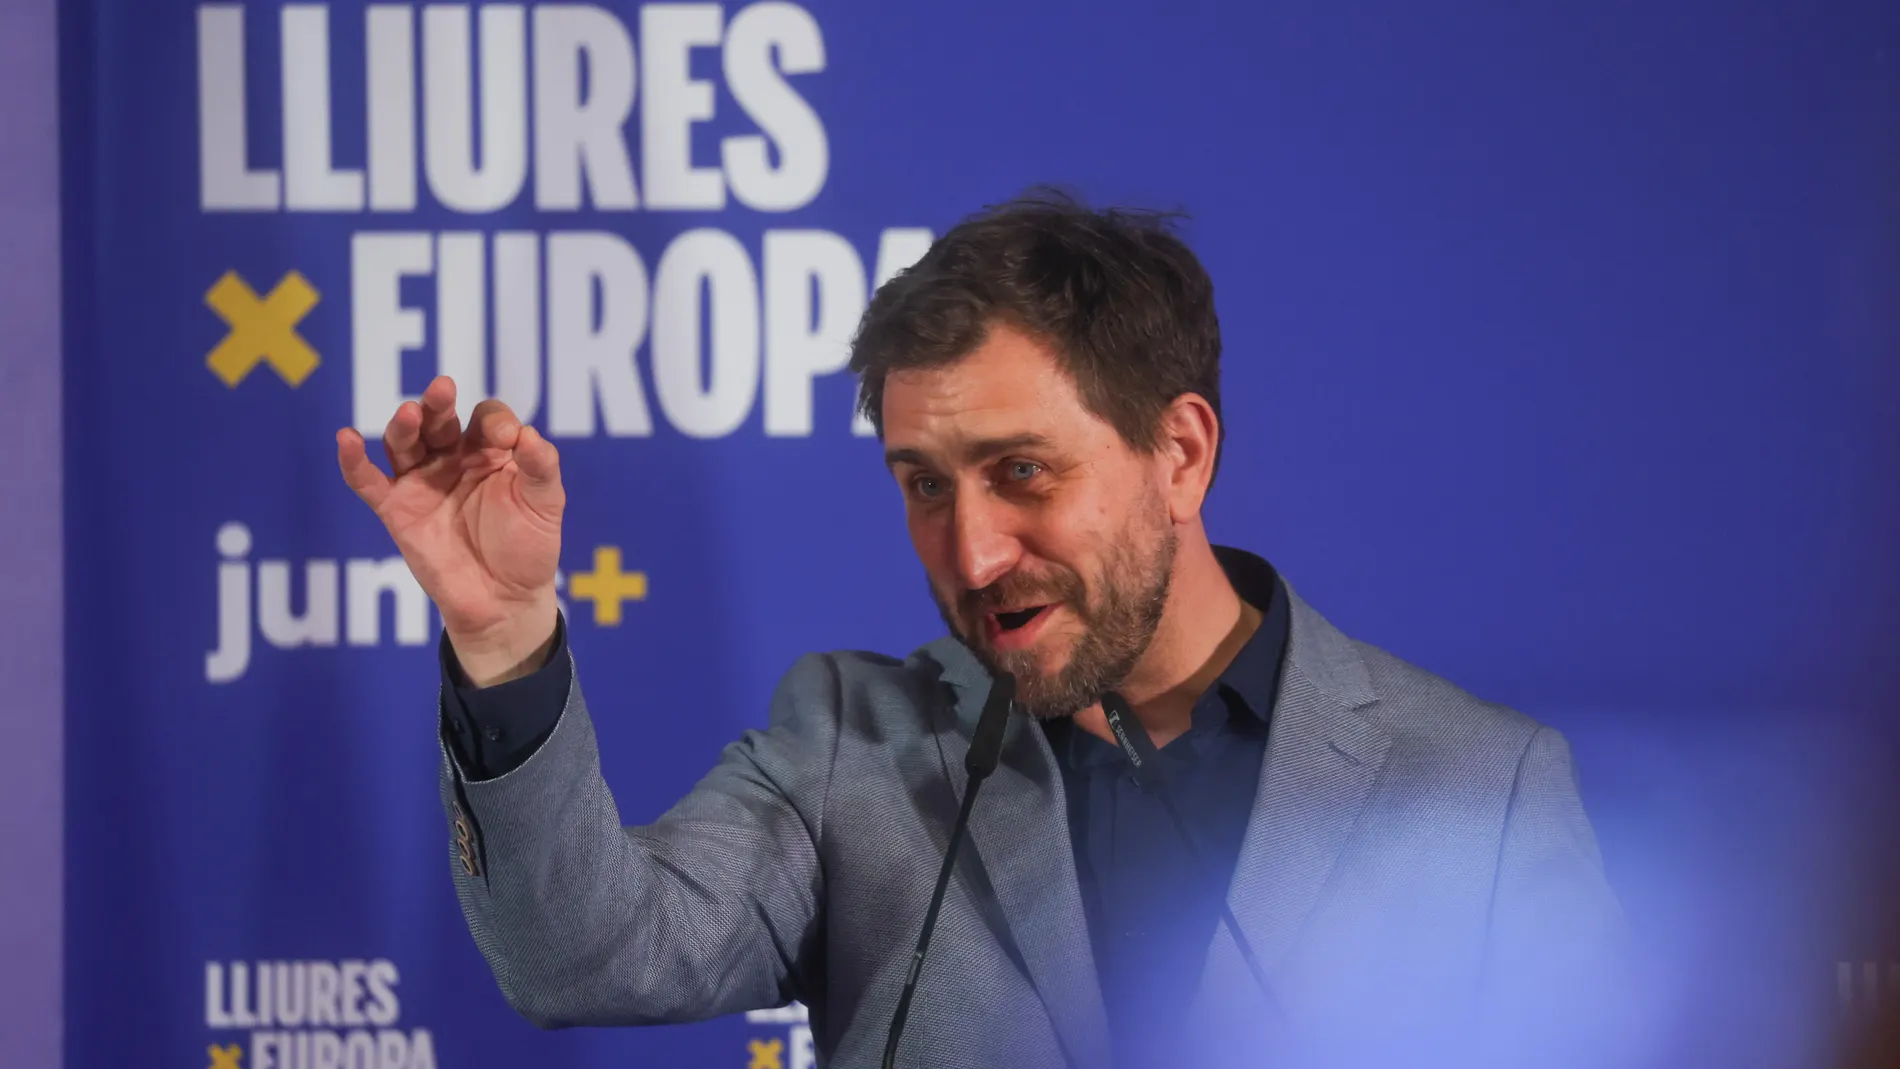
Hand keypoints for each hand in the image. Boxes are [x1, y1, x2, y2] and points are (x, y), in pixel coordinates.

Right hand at [337, 376, 563, 685]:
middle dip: (439, 405)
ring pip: (405, 444)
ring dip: (404, 426)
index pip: (487, 418)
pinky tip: (346, 437)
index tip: (508, 439)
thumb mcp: (546, 504)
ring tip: (409, 414)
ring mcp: (422, 483)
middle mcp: (453, 459)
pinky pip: (369, 482)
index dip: (496, 422)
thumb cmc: (528, 548)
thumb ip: (541, 467)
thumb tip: (528, 434)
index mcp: (491, 451)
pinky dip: (353, 461)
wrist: (504, 601)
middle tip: (442, 389)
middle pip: (440, 421)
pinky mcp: (397, 511)